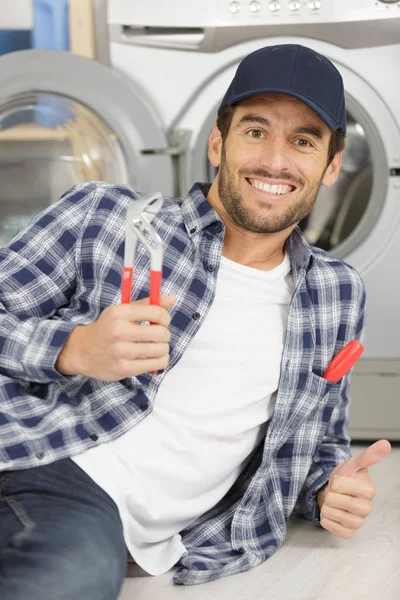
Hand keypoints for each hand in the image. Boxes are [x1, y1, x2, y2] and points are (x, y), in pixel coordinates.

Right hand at [56, 295, 175, 379]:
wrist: (81, 351)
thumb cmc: (107, 328)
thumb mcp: (122, 311)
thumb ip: (147, 305)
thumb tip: (173, 299)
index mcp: (119, 313)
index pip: (156, 312)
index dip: (165, 317)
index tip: (162, 321)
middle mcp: (119, 331)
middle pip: (160, 333)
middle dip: (165, 334)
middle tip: (160, 336)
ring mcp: (121, 352)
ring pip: (160, 350)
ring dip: (164, 348)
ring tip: (157, 347)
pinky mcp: (124, 369)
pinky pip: (155, 364)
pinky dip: (160, 361)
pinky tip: (154, 358)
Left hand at [317, 439, 390, 537]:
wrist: (336, 492)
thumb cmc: (346, 478)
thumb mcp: (354, 464)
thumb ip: (368, 455)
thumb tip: (385, 443)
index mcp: (369, 491)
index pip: (338, 484)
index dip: (335, 481)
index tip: (341, 481)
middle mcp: (367, 509)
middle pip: (333, 499)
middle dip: (330, 493)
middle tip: (336, 492)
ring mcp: (358, 522)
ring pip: (330, 513)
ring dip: (326, 505)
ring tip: (335, 501)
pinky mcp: (348, 533)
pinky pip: (329, 526)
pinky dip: (325, 518)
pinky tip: (333, 513)